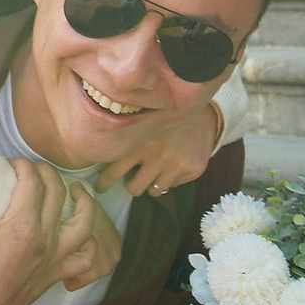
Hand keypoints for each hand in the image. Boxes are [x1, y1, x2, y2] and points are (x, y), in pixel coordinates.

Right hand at [0, 160, 112, 304]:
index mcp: (21, 225)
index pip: (31, 180)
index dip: (22, 165)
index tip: (12, 165)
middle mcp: (45, 238)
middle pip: (56, 190)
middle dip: (44, 172)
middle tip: (32, 170)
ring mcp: (56, 255)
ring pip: (84, 220)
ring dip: (82, 200)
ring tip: (74, 189)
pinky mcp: (59, 271)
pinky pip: (87, 256)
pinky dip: (89, 241)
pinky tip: (82, 229)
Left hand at [98, 103, 221, 200]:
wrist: (204, 112)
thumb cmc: (166, 119)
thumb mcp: (143, 122)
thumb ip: (126, 138)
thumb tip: (100, 153)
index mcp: (140, 141)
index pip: (114, 171)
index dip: (104, 182)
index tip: (100, 187)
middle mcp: (157, 155)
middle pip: (134, 188)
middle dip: (132, 184)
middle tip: (133, 177)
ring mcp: (176, 164)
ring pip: (153, 191)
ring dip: (151, 183)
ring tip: (155, 169)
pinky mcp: (192, 170)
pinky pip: (172, 187)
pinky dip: (169, 179)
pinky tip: (173, 164)